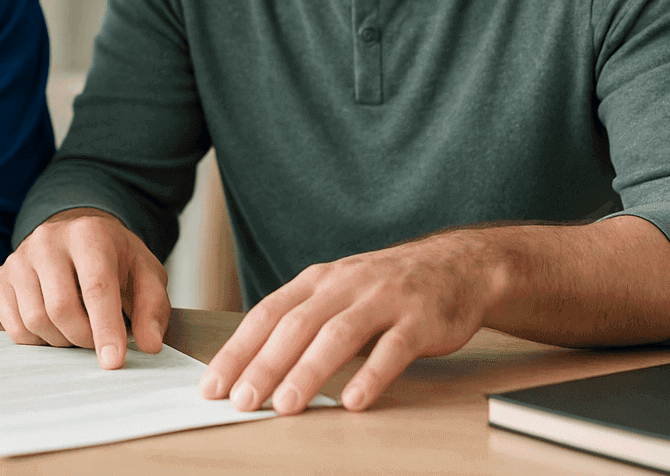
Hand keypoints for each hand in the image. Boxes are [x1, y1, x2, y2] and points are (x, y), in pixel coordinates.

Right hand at [0, 207, 170, 368]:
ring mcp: (20, 257)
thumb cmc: (115, 259)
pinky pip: (13, 326)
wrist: (79, 237)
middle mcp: (49, 240)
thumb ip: (152, 308)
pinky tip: (55, 328)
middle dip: (84, 338)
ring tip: (78, 330)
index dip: (105, 328)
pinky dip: (37, 340)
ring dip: (61, 340)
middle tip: (98, 342)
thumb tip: (150, 344)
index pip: (96, 287)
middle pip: (61, 308)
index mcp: (89, 233)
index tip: (113, 362)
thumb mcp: (146, 275)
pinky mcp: (1, 276)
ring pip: (35, 319)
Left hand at [201, 232, 493, 413]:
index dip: (238, 350)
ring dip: (308, 372)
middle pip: (295, 325)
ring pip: (338, 335)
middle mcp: (345, 285)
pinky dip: (371, 375)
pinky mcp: (420, 319)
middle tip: (242, 400)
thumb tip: (252, 366)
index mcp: (317, 281)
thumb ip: (301, 321)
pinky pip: (392, 349)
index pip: (266, 315)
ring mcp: (383, 300)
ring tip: (286, 405)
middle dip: (264, 365)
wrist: (456, 265)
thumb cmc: (385, 287)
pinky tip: (353, 401)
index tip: (213, 386)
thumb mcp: (337, 292)